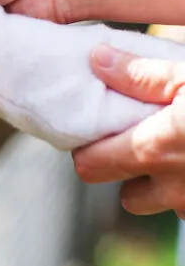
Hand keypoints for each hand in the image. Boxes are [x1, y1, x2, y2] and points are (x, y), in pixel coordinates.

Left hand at [72, 44, 184, 216]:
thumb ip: (143, 75)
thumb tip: (96, 59)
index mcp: (152, 151)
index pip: (90, 166)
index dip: (90, 150)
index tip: (101, 130)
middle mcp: (175, 190)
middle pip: (131, 198)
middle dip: (133, 176)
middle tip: (147, 141)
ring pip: (171, 206)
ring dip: (171, 187)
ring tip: (181, 149)